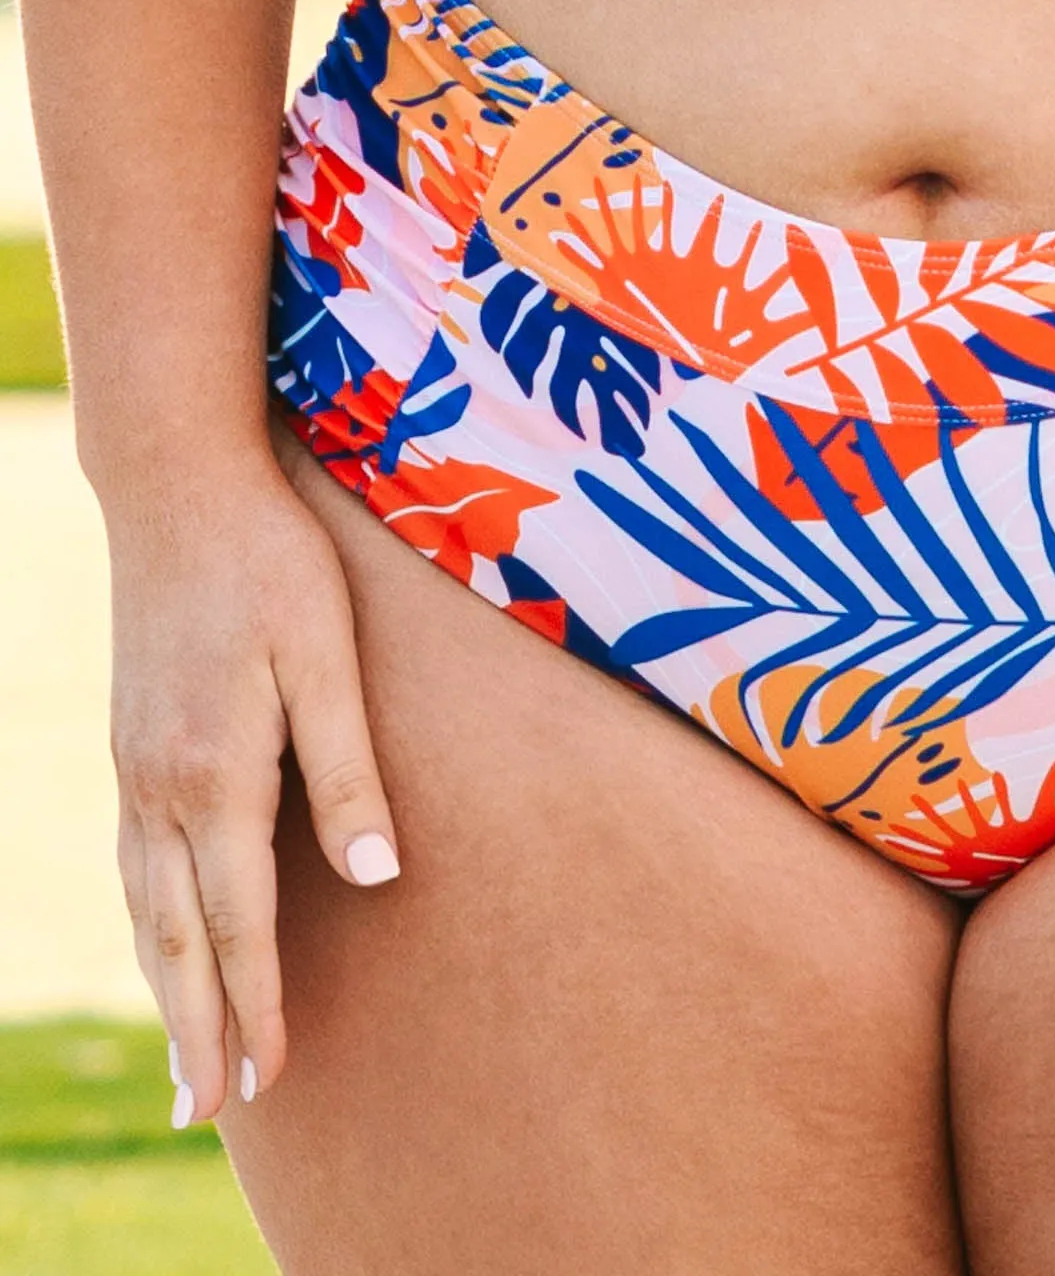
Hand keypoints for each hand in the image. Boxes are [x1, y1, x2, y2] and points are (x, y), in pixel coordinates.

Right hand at [103, 447, 399, 1128]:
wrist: (176, 489)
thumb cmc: (271, 561)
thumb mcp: (328, 655)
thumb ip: (349, 771)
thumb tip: (380, 881)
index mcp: (218, 774)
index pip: (242, 920)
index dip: (258, 1002)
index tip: (275, 1077)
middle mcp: (161, 787)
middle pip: (178, 936)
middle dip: (199, 1026)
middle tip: (212, 1109)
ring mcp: (134, 768)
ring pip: (145, 908)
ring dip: (166, 989)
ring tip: (184, 1063)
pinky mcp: (130, 746)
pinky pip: (133, 866)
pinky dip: (146, 927)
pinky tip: (160, 946)